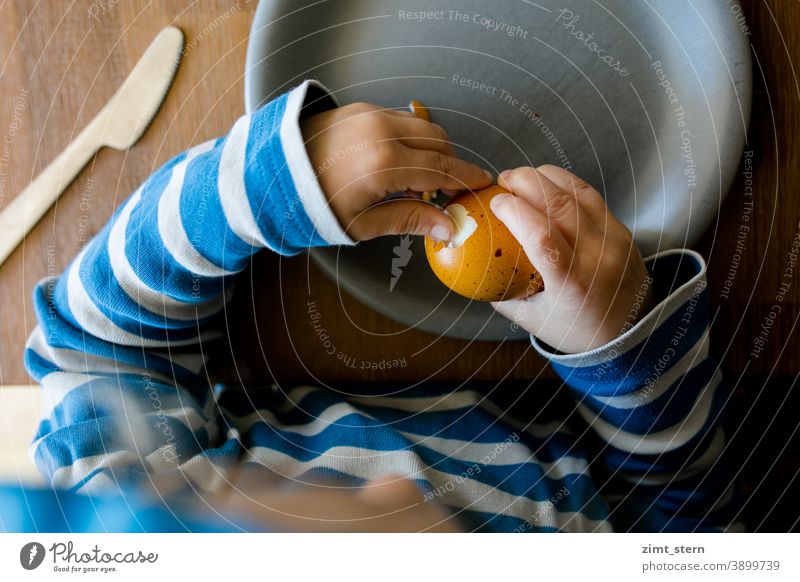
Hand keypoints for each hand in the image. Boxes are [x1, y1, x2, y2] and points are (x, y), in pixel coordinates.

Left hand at [301, 102, 491, 240]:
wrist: (272, 173)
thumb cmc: (314, 204)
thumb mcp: (363, 223)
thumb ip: (410, 220)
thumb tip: (448, 227)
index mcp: (385, 165)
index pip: (442, 169)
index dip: (466, 178)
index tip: (482, 184)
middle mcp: (383, 132)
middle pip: (439, 142)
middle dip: (450, 164)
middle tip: (447, 190)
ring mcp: (372, 115)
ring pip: (423, 126)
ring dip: (432, 148)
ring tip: (421, 178)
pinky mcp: (361, 108)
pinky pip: (401, 118)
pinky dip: (411, 136)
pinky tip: (399, 160)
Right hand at [490, 165, 653, 353]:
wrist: (628, 333)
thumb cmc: (574, 329)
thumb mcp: (529, 317)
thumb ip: (500, 288)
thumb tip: (473, 257)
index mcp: (572, 284)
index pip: (541, 236)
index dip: (514, 211)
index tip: (494, 202)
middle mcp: (597, 257)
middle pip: (559, 203)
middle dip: (524, 182)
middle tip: (502, 180)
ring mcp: (614, 239)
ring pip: (576, 191)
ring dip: (544, 176)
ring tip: (521, 178)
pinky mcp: (622, 229)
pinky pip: (590, 195)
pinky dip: (564, 183)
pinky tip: (546, 184)